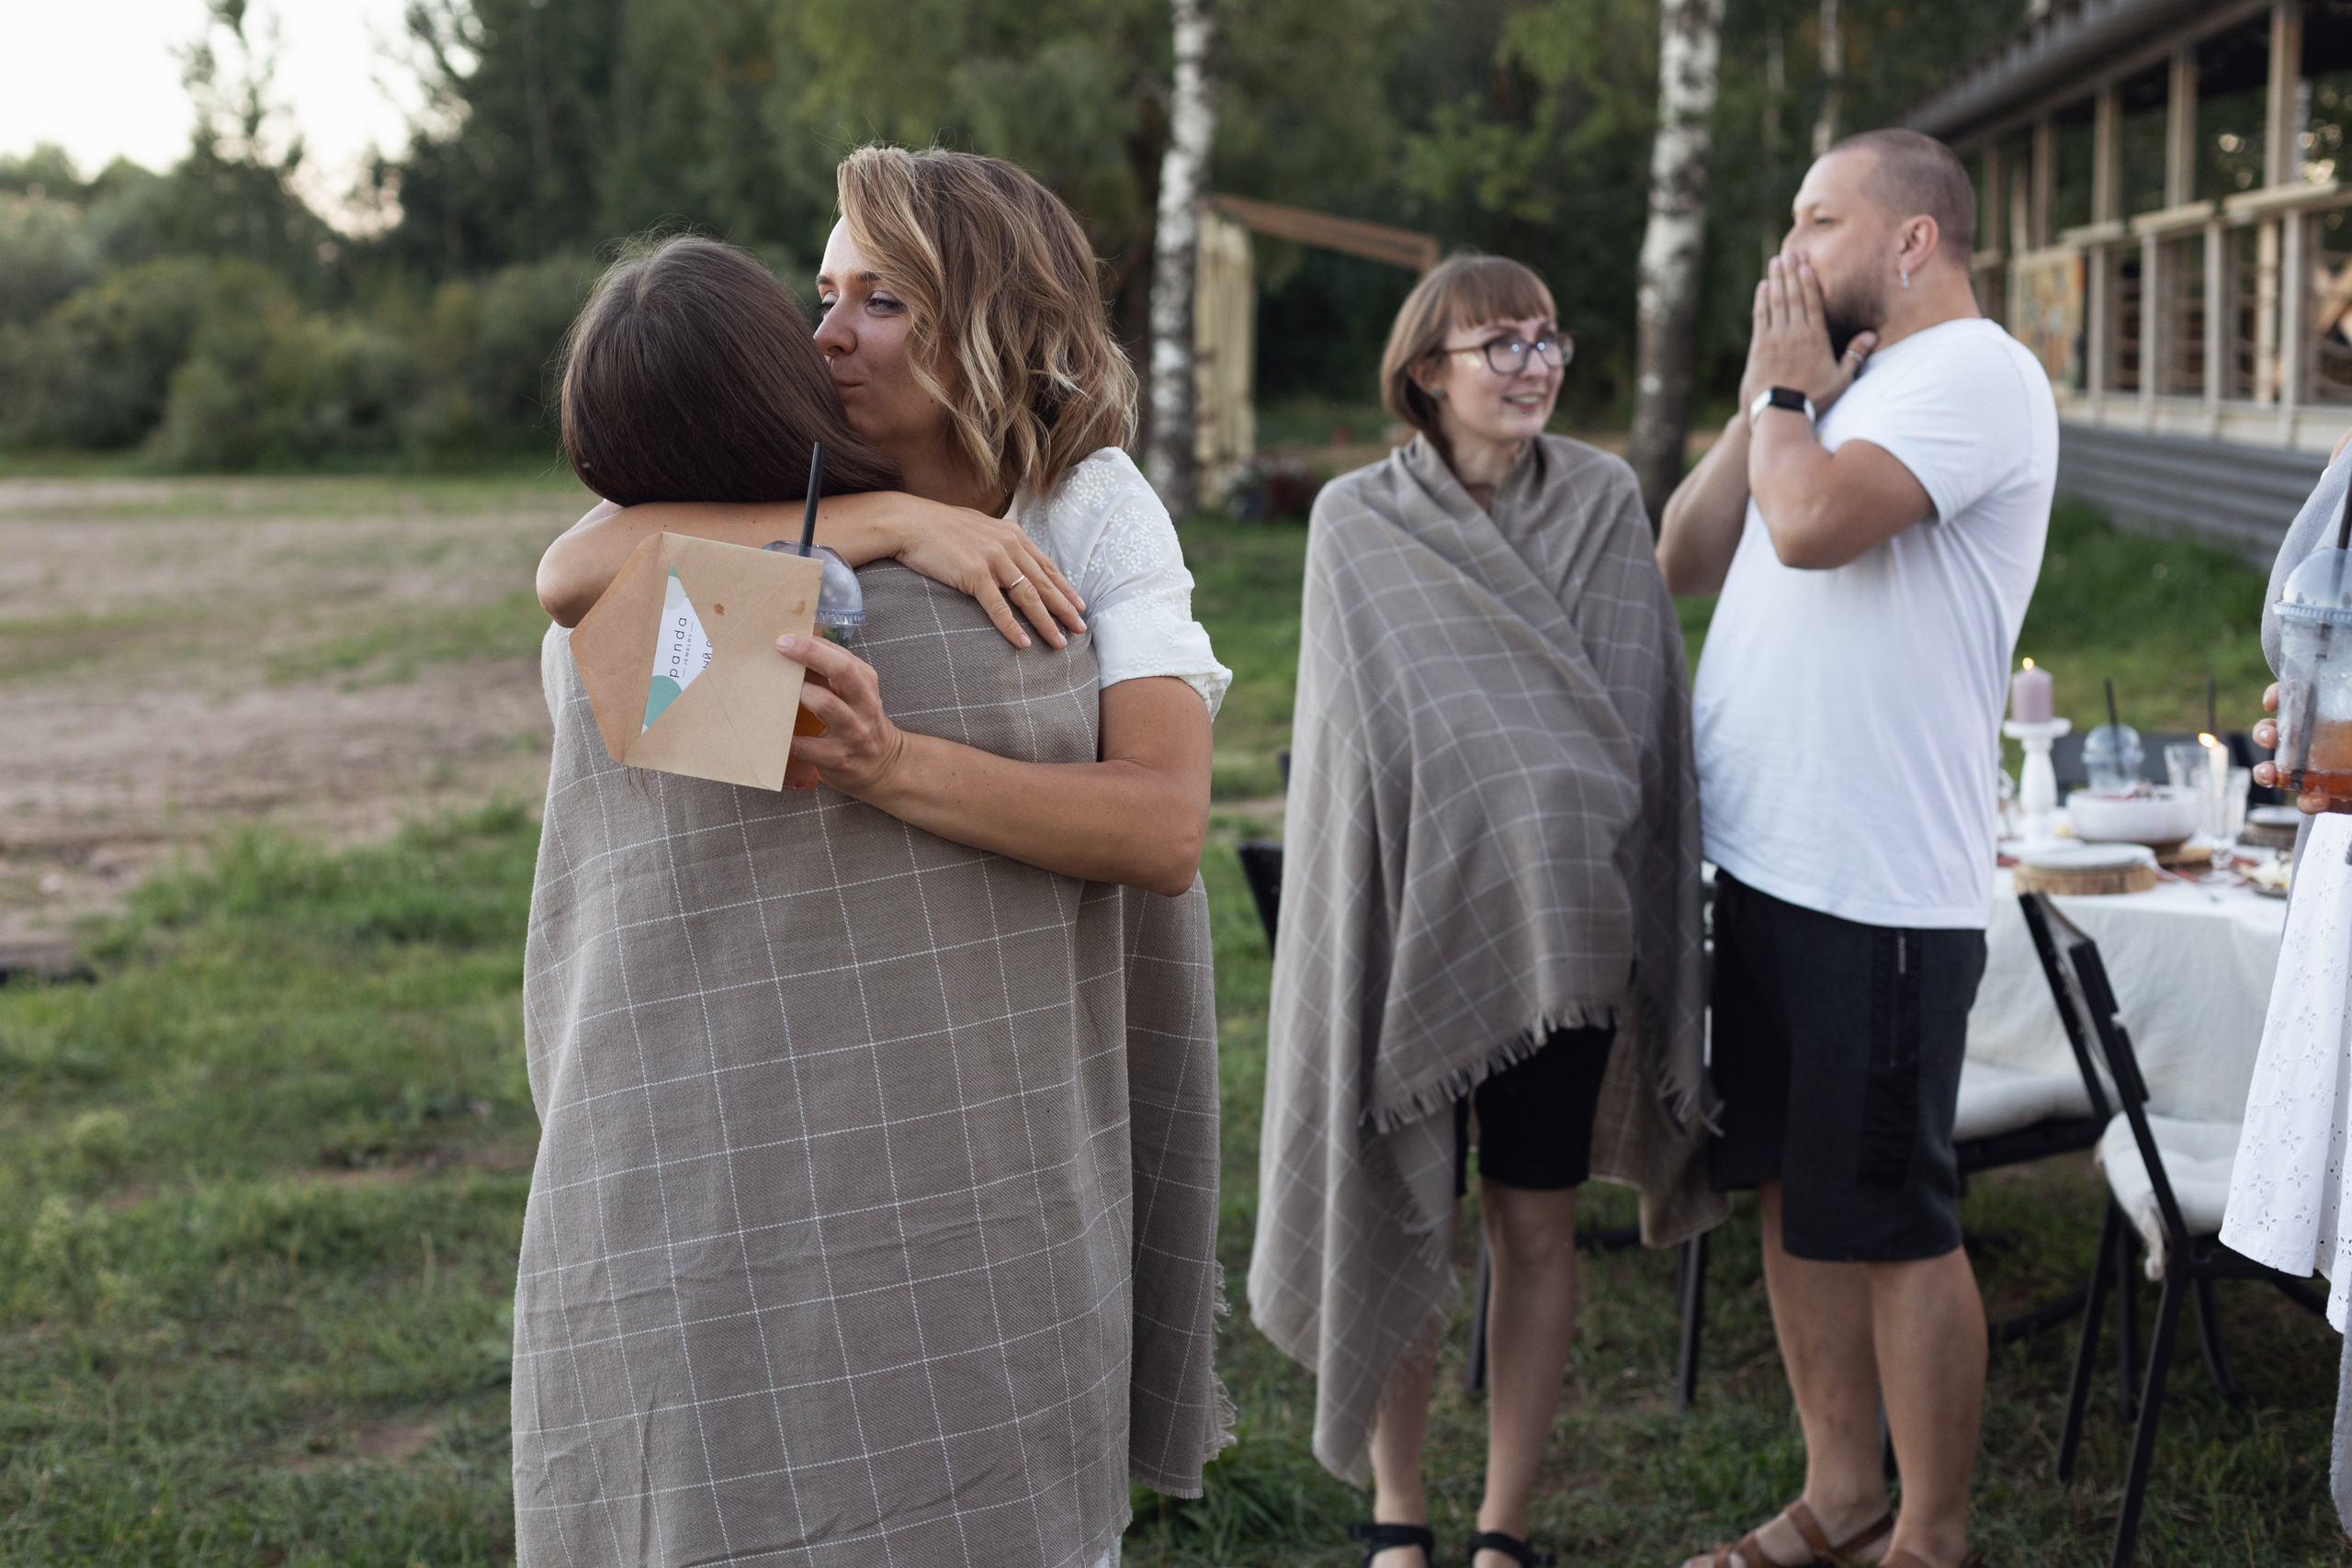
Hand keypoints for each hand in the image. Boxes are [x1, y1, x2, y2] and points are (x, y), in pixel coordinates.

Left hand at [779, 634, 907, 795]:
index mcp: (866, 683)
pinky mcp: (838, 758)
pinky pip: (805, 746)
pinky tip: (768, 732)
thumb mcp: (857, 693)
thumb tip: (795, 645)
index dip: (814, 644)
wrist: (884, 766)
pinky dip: (785, 738)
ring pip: (826, 704)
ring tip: (775, 687)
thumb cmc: (861, 722)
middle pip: (842, 671)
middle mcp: (864, 704)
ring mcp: (853, 732)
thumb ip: (832, 672)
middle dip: (810, 654)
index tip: (786, 636)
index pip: (842, 655)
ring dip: (799, 692)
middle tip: (781, 646)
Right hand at [881, 501, 1086, 649]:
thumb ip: (999, 541)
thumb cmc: (939, 527)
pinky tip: (1024, 643)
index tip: (1080, 606)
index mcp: (1012, 535)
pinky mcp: (973, 573)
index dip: (1065, 588)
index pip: (1046, 566)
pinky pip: (998, 606)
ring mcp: (992, 559)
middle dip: (1065, 609)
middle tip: (1082, 629)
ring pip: (1028, 596)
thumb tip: (1011, 555)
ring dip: (1046, 622)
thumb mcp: (978, 527)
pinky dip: (1012, 627)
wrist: (909, 522)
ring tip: (1060, 643)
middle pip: (1044, 583)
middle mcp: (1008, 545)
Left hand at [1739, 255, 1875, 417]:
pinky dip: (1761, 300)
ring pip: (1776, 302)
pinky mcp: (1758, 347)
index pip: (1812, 302)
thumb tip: (1872, 335)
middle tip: (1789, 253)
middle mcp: (1795, 333)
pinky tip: (1763, 287)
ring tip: (1776, 262)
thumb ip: (1855, 354)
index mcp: (1816, 338)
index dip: (1808, 281)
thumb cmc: (1814, 398)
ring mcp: (1775, 338)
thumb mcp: (1840, 378)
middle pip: (1793, 296)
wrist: (1781, 412)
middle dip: (1791, 273)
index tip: (1806, 264)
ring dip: (1775, 280)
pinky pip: (1760, 317)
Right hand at [2252, 680, 2351, 813]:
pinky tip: (2316, 799)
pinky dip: (2306, 801)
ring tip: (2270, 774)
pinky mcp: (2330, 796)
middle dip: (2264, 733)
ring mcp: (2320, 769)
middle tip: (2270, 738)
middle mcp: (2319, 739)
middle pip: (2279, 731)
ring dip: (2266, 771)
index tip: (2272, 702)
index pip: (2298, 696)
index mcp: (2330, 713)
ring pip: (2280, 768)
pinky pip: (2307, 800)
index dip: (2279, 695)